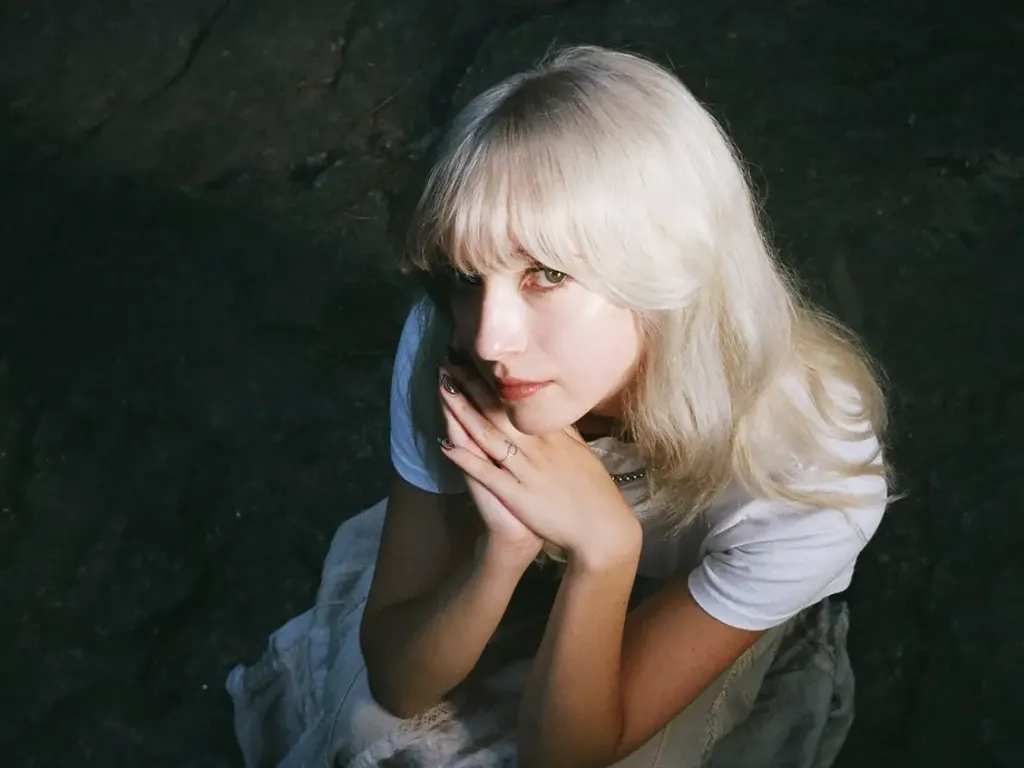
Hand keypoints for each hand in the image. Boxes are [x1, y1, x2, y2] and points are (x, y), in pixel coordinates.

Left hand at [437, 361, 640, 569]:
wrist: (603, 526)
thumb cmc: (593, 490)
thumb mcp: (581, 451)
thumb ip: (564, 430)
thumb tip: (553, 409)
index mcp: (550, 434)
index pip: (518, 400)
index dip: (493, 379)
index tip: (474, 360)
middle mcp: (536, 446)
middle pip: (498, 410)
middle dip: (471, 385)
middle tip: (447, 362)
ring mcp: (525, 469)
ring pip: (489, 435)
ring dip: (463, 412)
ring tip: (442, 389)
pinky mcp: (517, 494)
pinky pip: (488, 473)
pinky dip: (467, 460)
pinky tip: (445, 445)